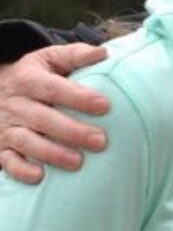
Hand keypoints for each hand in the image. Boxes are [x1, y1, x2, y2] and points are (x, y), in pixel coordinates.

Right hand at [0, 44, 109, 183]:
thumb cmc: (34, 74)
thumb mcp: (50, 58)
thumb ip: (76, 55)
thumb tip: (103, 53)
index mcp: (28, 79)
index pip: (54, 88)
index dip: (79, 97)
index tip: (105, 106)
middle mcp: (15, 104)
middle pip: (43, 119)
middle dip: (72, 131)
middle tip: (100, 141)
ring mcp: (5, 127)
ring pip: (26, 142)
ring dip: (52, 153)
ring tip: (78, 162)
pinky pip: (6, 161)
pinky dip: (21, 170)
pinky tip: (40, 177)